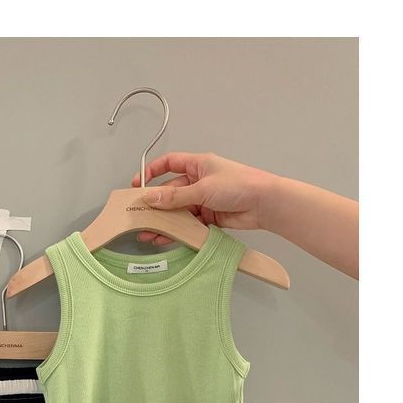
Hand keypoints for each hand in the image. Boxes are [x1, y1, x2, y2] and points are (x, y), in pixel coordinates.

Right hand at [130, 151, 274, 244]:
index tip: (138, 184)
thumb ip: (175, 196)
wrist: (265, 204)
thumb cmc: (239, 185)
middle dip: (155, 205)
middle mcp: (199, 181)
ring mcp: (204, 200)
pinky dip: (178, 231)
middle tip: (139, 217)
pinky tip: (166, 239)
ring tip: (148, 234)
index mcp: (198, 165)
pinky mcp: (209, 218)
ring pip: (178, 211)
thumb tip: (151, 198)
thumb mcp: (203, 189)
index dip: (153, 171)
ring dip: (164, 222)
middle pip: (171, 192)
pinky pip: (189, 224)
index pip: (170, 164)